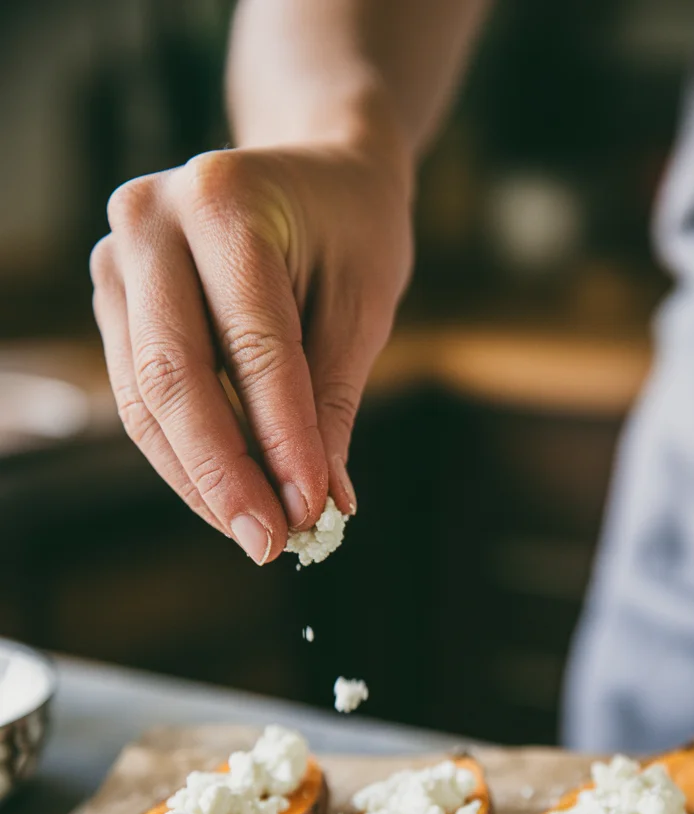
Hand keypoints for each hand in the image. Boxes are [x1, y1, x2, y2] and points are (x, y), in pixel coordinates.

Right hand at [91, 144, 411, 560]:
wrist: (313, 172)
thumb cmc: (350, 230)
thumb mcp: (363, 306)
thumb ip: (331, 403)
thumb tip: (322, 506)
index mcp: (222, 200)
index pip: (251, 345)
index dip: (281, 439)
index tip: (313, 511)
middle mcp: (149, 221)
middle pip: (173, 378)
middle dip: (224, 475)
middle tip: (271, 544)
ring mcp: (118, 260)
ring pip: (145, 401)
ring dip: (200, 480)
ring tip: (258, 533)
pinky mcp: (114, 300)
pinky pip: (140, 398)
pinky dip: (185, 457)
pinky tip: (230, 497)